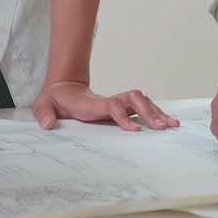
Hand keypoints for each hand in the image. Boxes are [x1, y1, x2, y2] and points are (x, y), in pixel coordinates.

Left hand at [32, 81, 179, 131]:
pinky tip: (169, 123)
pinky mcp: (122, 108)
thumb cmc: (56, 99)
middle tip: (162, 128)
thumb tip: (47, 125)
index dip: (124, 116)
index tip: (134, 129)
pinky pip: (144, 108)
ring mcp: (118, 103)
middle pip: (135, 100)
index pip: (113, 106)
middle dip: (149, 113)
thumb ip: (44, 113)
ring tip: (172, 126)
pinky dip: (157, 114)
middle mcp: (109, 101)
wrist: (64, 88)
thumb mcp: (44, 104)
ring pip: (143, 102)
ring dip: (157, 112)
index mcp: (93, 103)